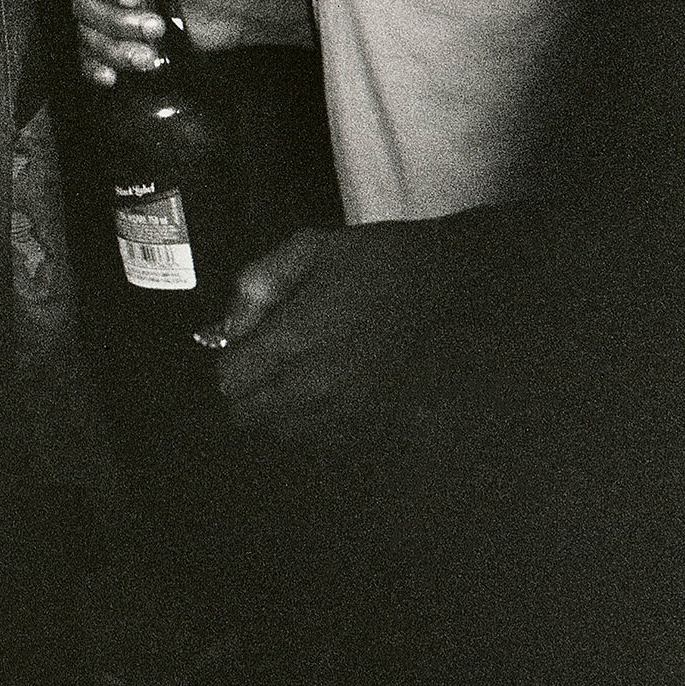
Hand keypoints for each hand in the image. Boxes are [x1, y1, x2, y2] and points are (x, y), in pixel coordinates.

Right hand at [65, 0, 251, 83]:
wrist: (230, 8)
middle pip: (82, 4)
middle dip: (118, 22)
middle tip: (156, 25)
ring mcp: (106, 11)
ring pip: (87, 34)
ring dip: (116, 48)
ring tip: (150, 53)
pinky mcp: (114, 39)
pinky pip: (88, 57)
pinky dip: (96, 68)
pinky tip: (113, 76)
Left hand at [208, 222, 468, 444]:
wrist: (454, 290)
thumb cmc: (380, 262)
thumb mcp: (313, 246)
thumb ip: (261, 280)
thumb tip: (230, 323)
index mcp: (293, 339)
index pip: (230, 379)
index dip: (231, 359)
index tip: (247, 342)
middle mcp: (314, 387)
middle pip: (251, 415)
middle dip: (249, 389)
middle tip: (268, 360)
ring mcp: (347, 413)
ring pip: (286, 432)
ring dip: (279, 408)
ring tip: (300, 374)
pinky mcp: (375, 426)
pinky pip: (324, 438)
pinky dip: (315, 421)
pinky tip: (331, 390)